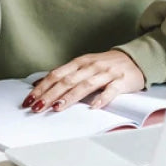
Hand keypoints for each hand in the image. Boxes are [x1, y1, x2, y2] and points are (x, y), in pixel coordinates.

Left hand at [22, 50, 144, 112]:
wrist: (135, 59)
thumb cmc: (106, 65)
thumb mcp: (84, 65)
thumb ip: (65, 74)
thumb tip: (40, 82)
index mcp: (80, 62)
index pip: (56, 74)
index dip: (42, 87)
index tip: (30, 99)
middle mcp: (91, 66)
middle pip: (67, 81)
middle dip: (50, 94)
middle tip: (37, 107)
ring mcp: (106, 73)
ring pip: (85, 85)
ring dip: (70, 97)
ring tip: (57, 107)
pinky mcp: (121, 81)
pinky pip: (111, 91)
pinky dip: (102, 98)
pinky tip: (93, 107)